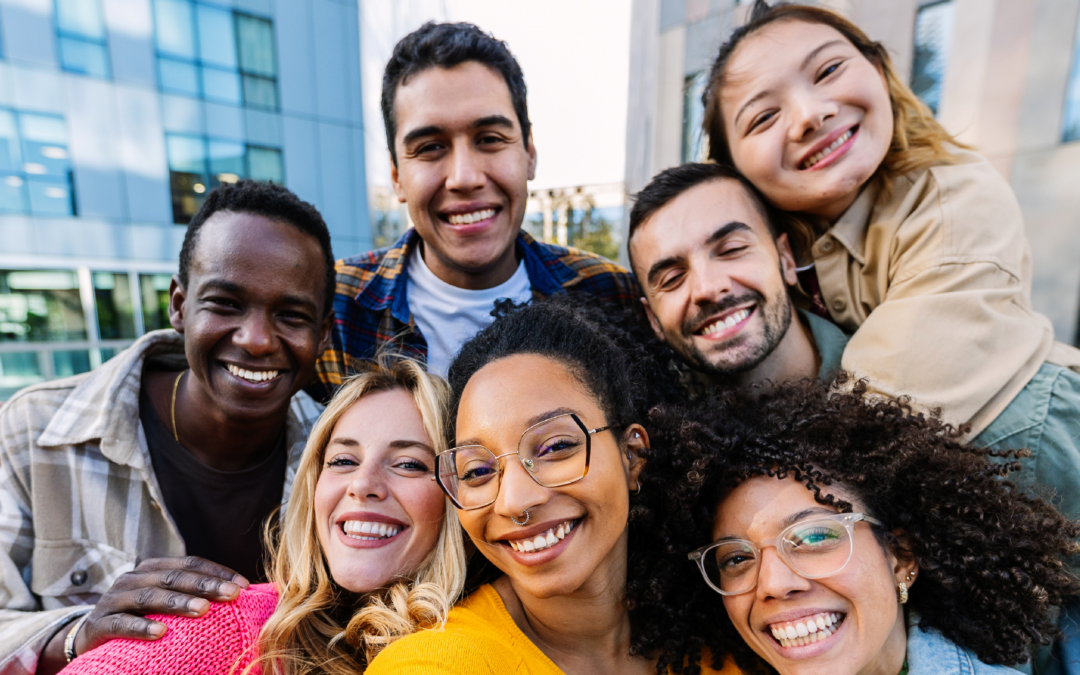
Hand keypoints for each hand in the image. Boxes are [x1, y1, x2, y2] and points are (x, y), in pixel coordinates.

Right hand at [72, 556, 247, 656]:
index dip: (217, 572)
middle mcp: (133, 578)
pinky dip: (142, 627)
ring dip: (179, 603)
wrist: (88, 638)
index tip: (244, 586)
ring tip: (203, 610)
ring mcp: (114, 599)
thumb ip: (192, 596)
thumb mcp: (163, 602)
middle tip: (232, 595)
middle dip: (206, 585)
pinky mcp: (100, 624)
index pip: (190, 563)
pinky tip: (161, 633)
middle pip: (174, 577)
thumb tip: (239, 596)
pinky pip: (122, 624)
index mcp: (153, 568)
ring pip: (150, 597)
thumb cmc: (138, 617)